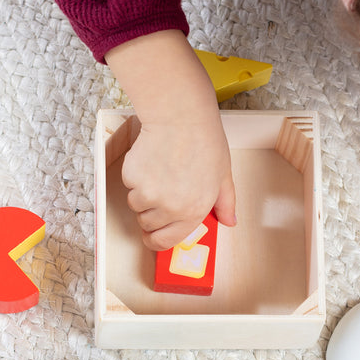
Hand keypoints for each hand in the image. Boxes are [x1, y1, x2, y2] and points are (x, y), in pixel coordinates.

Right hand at [121, 105, 234, 250]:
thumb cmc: (205, 143)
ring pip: (136, 205)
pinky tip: (152, 160)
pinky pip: (129, 185)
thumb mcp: (223, 175)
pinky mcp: (132, 177)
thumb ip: (225, 203)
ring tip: (160, 171)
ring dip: (143, 194)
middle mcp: (170, 208)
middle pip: (147, 225)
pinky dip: (136, 177)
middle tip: (161, 193)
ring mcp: (148, 193)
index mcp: (193, 211)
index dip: (156, 240)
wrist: (181, 118)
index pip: (165, 242)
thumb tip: (229, 222)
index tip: (153, 235)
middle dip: (152, 213)